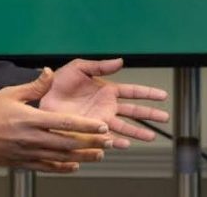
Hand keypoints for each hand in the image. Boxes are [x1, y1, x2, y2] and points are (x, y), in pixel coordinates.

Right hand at [0, 68, 113, 173]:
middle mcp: (32, 138)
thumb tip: (50, 73)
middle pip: (68, 142)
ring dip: (81, 156)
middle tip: (108, 141)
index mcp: (31, 119)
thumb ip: (34, 86)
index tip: (102, 126)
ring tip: (98, 154)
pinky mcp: (21, 162)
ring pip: (60, 157)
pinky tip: (73, 165)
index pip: (65, 123)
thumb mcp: (10, 93)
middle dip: (90, 142)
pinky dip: (62, 167)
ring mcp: (27, 153)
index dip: (86, 125)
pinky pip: (46, 166)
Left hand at [40, 58, 169, 147]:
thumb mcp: (79, 67)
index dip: (148, 93)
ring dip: (137, 132)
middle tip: (165, 118)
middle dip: (150, 115)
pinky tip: (124, 144)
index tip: (162, 95)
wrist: (41, 97)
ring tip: (151, 137)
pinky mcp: (90, 131)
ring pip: (124, 127)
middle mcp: (107, 106)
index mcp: (107, 89)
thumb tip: (120, 61)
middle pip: (134, 111)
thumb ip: (100, 66)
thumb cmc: (58, 82)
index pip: (133, 91)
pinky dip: (116, 141)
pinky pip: (106, 137)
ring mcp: (100, 119)